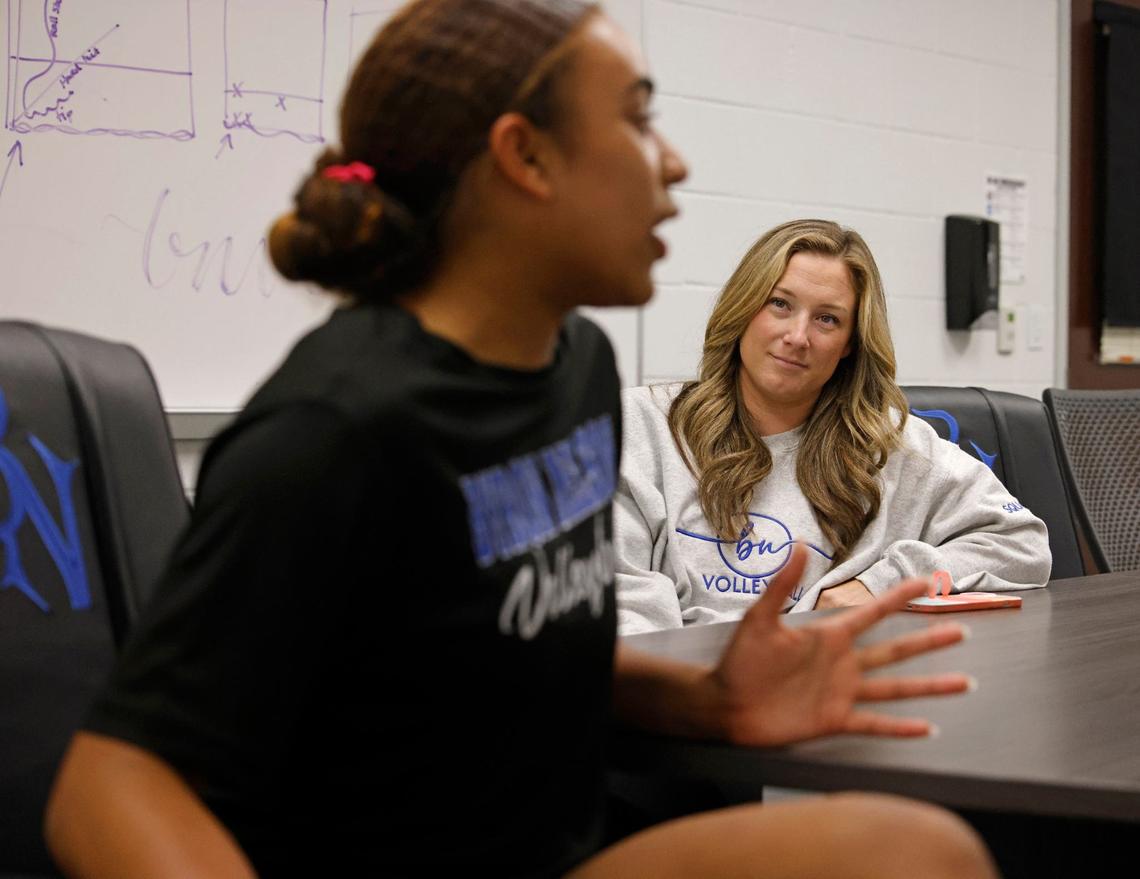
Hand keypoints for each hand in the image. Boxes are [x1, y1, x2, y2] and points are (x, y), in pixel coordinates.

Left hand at [711, 545, 968, 745]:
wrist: (726, 704)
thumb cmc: (739, 660)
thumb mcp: (760, 618)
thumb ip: (782, 584)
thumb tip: (801, 545)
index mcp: (828, 636)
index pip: (872, 613)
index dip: (898, 598)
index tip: (926, 581)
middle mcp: (842, 663)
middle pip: (895, 650)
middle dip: (928, 641)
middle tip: (960, 631)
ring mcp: (841, 692)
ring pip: (895, 687)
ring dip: (929, 685)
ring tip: (964, 682)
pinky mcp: (835, 719)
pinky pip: (875, 723)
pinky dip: (900, 727)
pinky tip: (927, 728)